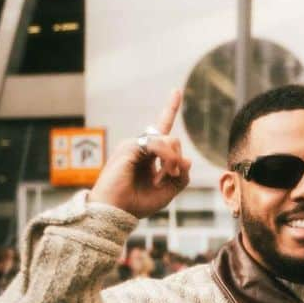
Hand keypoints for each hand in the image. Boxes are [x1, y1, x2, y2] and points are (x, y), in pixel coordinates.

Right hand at [89, 90, 191, 218]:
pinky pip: (158, 144)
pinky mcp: (130, 147)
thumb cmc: (136, 203)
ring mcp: (134, 146)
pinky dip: (167, 158)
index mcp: (148, 155)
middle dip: (177, 158)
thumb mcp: (166, 192)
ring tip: (167, 176)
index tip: (177, 91)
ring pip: (168, 140)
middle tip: (172, 176)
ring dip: (173, 160)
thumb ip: (180, 177)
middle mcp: (140, 147)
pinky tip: (165, 171)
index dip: (169, 109)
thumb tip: (188, 159)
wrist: (115, 211)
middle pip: (171, 139)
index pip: (161, 128)